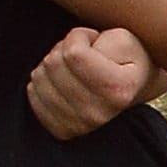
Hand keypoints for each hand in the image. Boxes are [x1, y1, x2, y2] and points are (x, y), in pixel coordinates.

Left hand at [26, 24, 153, 139]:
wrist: (134, 88)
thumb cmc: (129, 58)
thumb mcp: (124, 38)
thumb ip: (98, 40)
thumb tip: (68, 53)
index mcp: (118, 90)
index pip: (73, 53)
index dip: (79, 35)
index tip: (92, 38)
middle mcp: (97, 114)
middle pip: (53, 64)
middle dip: (64, 48)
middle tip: (82, 52)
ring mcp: (78, 126)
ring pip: (39, 78)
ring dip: (53, 64)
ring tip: (73, 65)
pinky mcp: (61, 131)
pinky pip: (32, 95)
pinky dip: (44, 81)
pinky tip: (62, 80)